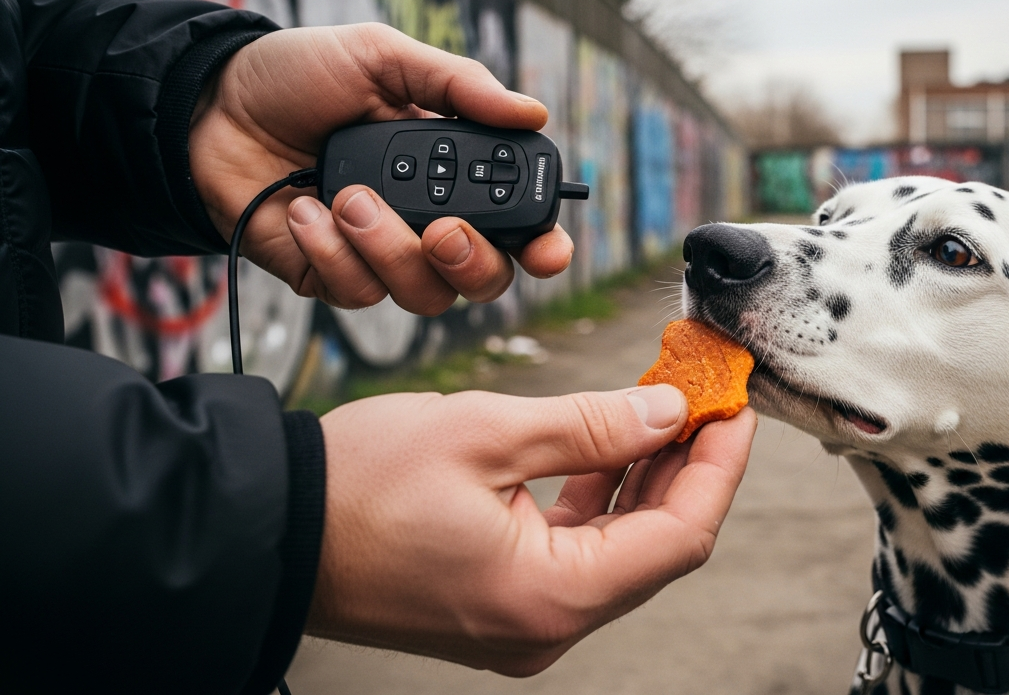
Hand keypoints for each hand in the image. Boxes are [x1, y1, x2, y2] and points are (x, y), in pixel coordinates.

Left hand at [188, 24, 573, 311]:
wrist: (207, 108)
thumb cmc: (296, 78)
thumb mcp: (382, 57)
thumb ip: (457, 85)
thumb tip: (532, 112)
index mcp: (452, 172)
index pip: (518, 225)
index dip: (543, 247)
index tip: (545, 250)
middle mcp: (426, 222)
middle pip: (484, 279)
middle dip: (469, 261)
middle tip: (439, 228)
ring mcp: (379, 256)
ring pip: (422, 295)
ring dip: (387, 247)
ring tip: (345, 195)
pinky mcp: (330, 278)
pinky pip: (356, 293)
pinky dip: (331, 251)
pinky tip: (303, 209)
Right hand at [308, 385, 756, 674]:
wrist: (266, 529)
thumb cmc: (358, 486)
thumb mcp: (486, 433)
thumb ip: (589, 426)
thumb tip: (667, 412)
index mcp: (550, 598)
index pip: (680, 536)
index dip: (718, 466)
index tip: (734, 404)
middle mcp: (546, 625)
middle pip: (657, 543)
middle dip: (687, 463)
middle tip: (703, 391)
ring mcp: (522, 620)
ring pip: (619, 545)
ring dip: (645, 475)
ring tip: (663, 402)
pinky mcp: (499, 603)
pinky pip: (576, 550)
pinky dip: (599, 495)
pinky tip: (610, 442)